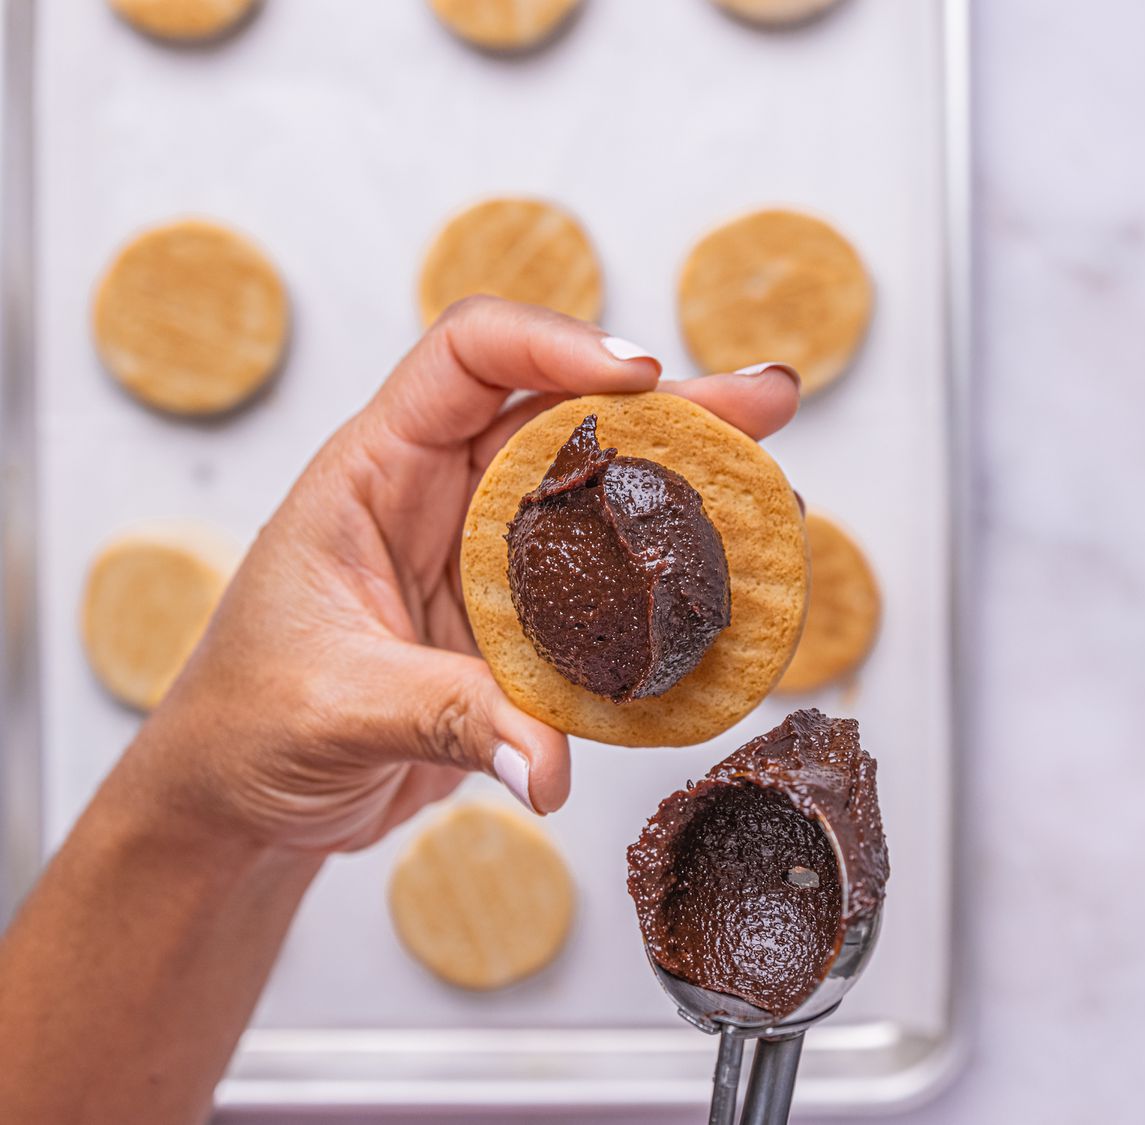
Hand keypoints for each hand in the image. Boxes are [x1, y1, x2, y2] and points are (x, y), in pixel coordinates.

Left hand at [117, 297, 799, 853]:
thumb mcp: (336, 707)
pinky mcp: (519, 626)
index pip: (468, 356)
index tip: (641, 374)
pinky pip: (606, 592)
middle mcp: (442, 496)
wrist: (244, 799)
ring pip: (601, 499)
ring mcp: (487, 560)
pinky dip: (667, 591)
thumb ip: (451, 719)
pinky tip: (728, 591)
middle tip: (766, 404)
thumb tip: (552, 766)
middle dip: (673, 405)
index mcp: (376, 471)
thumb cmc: (246, 725)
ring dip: (688, 491)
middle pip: (568, 416)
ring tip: (776, 495)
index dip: (556, 344)